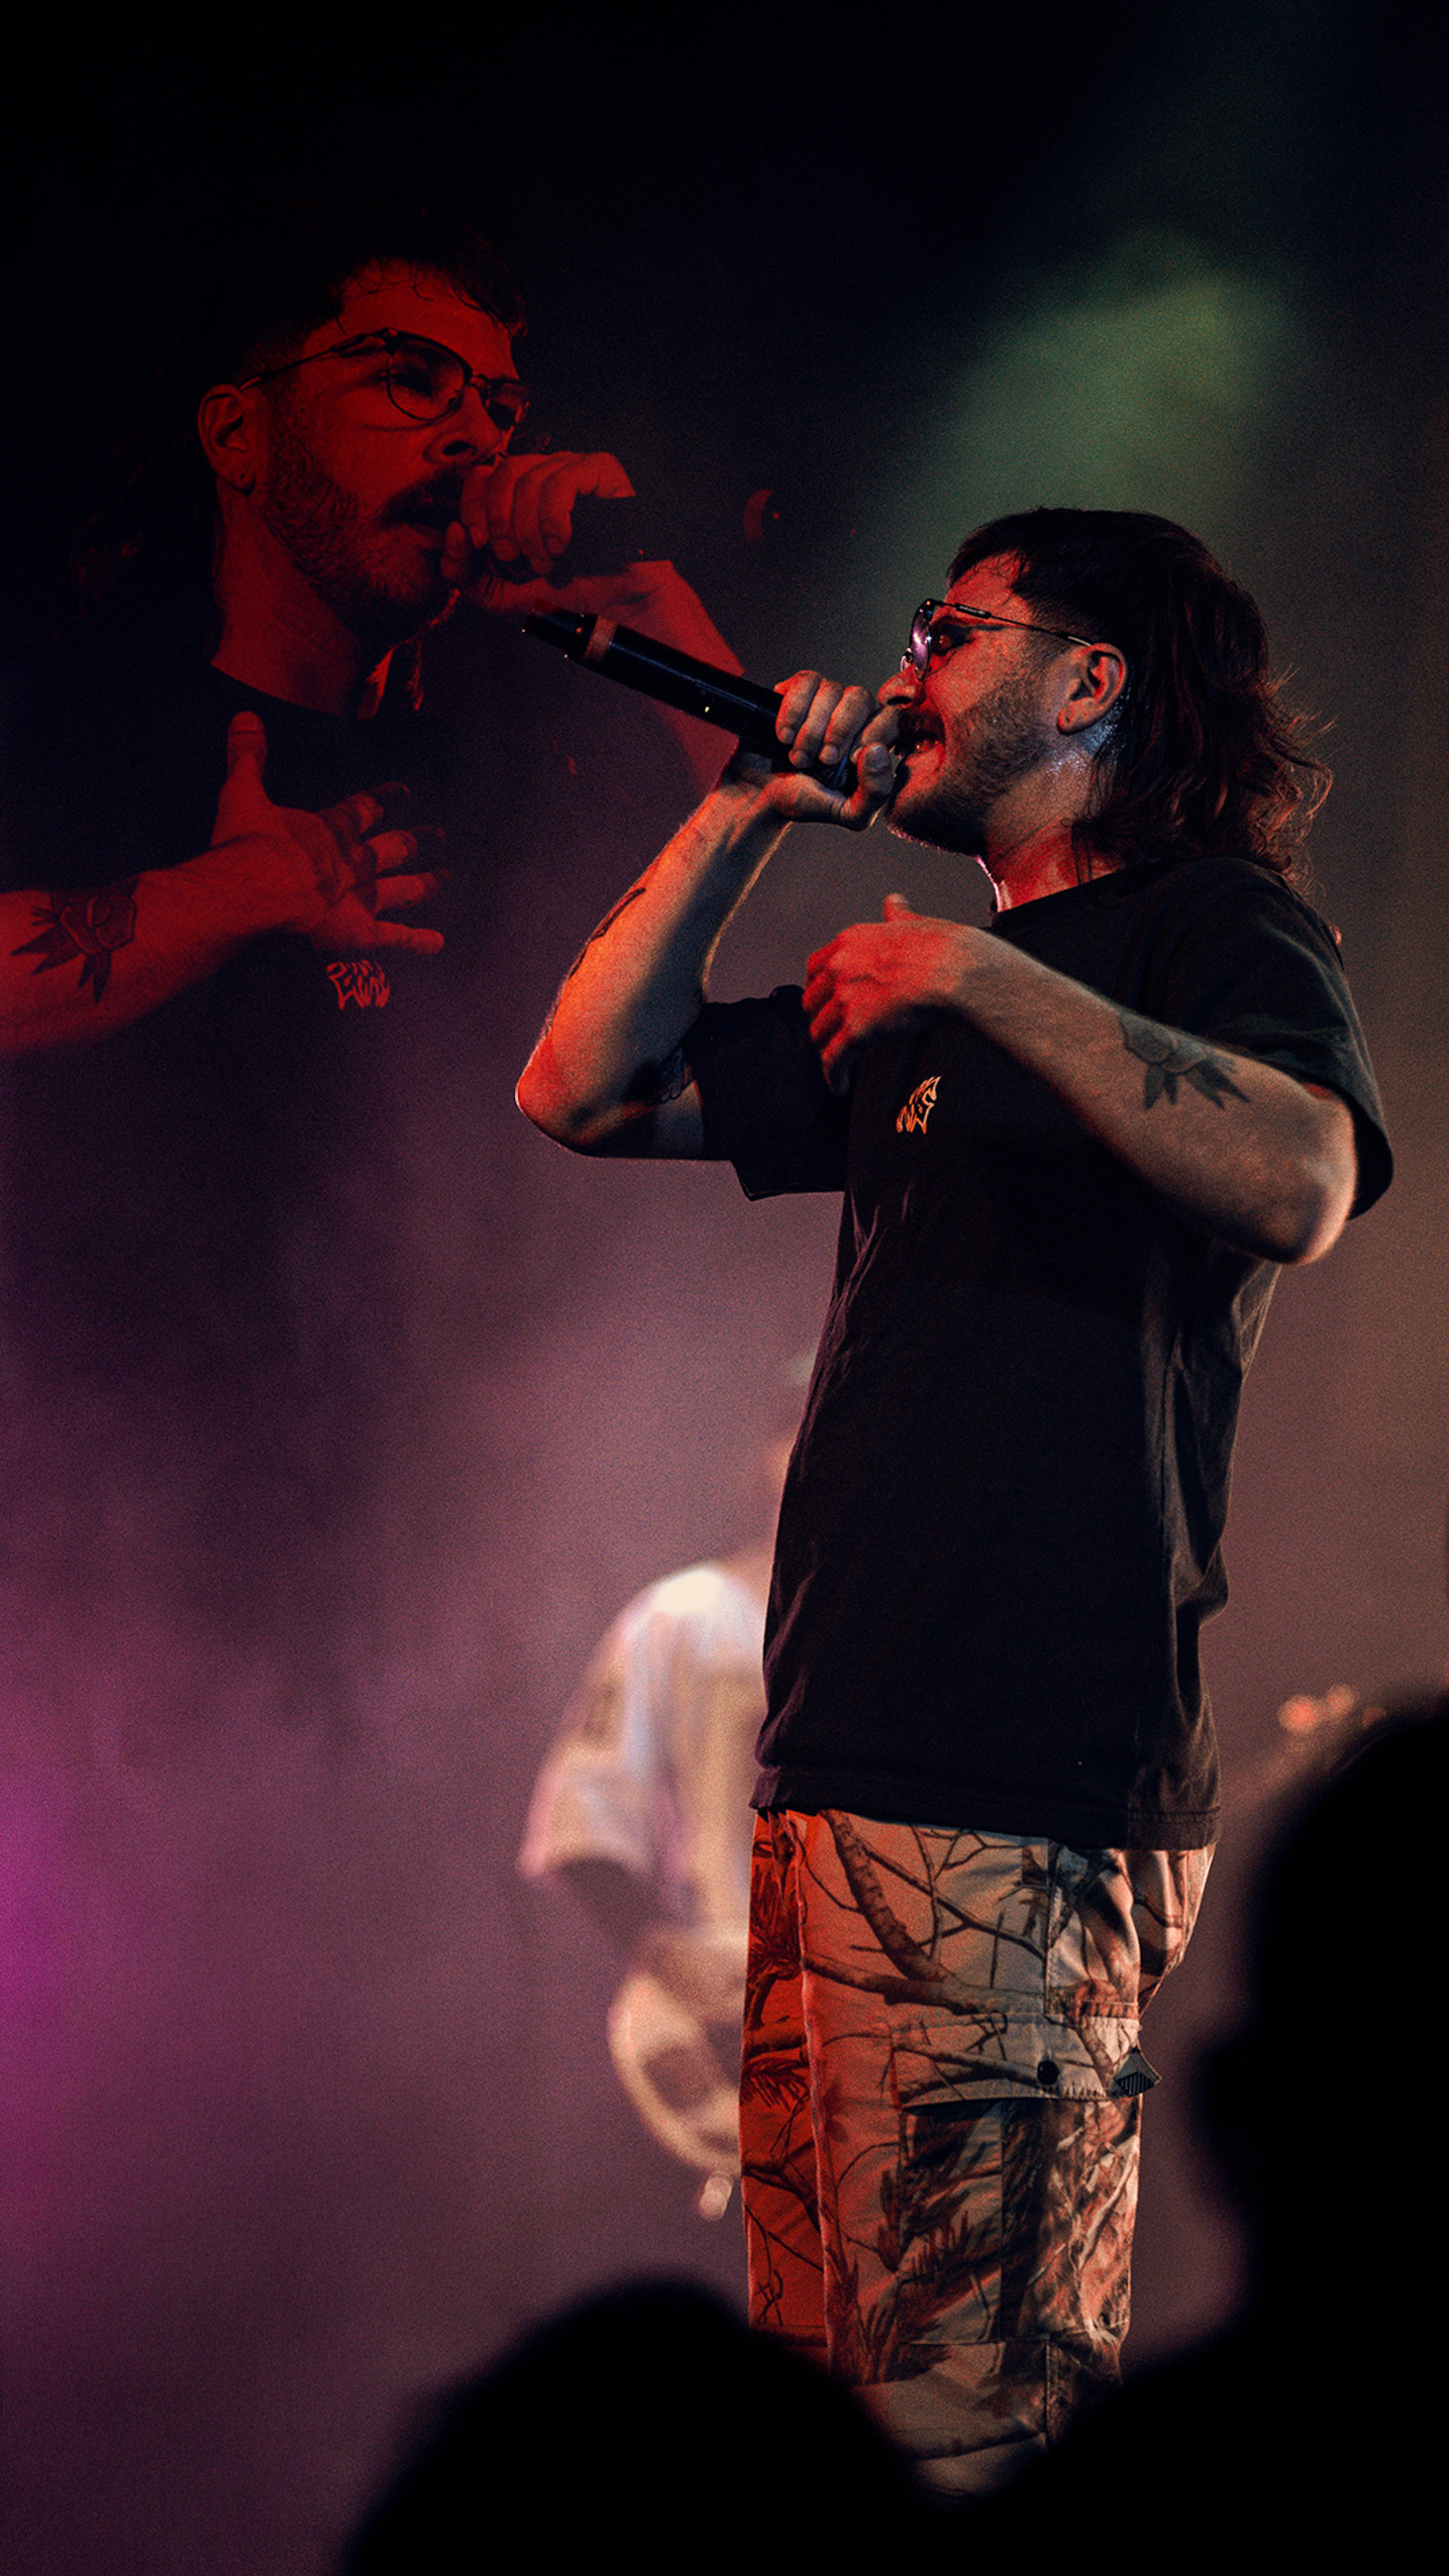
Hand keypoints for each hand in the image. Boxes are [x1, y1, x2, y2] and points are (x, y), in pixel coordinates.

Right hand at [210, 713, 444, 955]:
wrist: (255, 889)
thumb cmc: (248, 845)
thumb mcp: (243, 794)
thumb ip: (249, 757)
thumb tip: (245, 715)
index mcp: (331, 828)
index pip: (364, 808)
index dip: (383, 800)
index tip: (404, 791)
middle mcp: (354, 860)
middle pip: (393, 848)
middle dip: (413, 841)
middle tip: (435, 835)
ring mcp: (362, 896)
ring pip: (403, 889)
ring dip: (425, 884)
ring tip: (444, 878)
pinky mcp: (360, 932)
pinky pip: (396, 938)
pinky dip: (418, 941)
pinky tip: (439, 942)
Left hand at [441, 448, 636, 605]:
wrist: (615, 608)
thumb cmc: (564, 595)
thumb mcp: (499, 594)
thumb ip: (463, 572)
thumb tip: (452, 531)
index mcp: (519, 492)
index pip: (480, 476)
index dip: (473, 509)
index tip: (484, 546)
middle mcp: (544, 472)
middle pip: (500, 471)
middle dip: (500, 521)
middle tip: (514, 557)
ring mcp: (574, 467)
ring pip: (529, 479)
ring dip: (530, 531)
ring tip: (547, 561)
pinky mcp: (601, 471)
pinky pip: (563, 481)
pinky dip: (554, 520)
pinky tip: (564, 545)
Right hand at [722, 670, 900, 829]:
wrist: (760, 796)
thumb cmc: (807, 802)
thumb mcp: (849, 813)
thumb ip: (876, 793)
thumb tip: (878, 750)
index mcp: (872, 739)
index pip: (892, 717)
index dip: (873, 734)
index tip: (851, 761)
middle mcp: (852, 714)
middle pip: (860, 697)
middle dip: (839, 731)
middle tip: (822, 760)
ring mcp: (824, 700)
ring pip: (831, 689)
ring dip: (812, 728)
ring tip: (798, 757)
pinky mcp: (795, 691)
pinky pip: (804, 682)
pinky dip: (793, 711)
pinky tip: (784, 736)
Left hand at [803, 893, 975, 1089]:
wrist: (954, 971)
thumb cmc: (942, 949)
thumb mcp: (914, 923)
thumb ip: (898, 916)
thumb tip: (894, 904)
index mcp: (850, 942)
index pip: (815, 968)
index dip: (816, 990)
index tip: (822, 1003)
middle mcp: (840, 969)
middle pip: (812, 1004)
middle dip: (819, 1022)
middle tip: (830, 1036)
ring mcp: (846, 999)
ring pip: (820, 1034)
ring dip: (828, 1051)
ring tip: (837, 1064)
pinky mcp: (857, 1029)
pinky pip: (835, 1059)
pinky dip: (834, 1076)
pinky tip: (839, 1085)